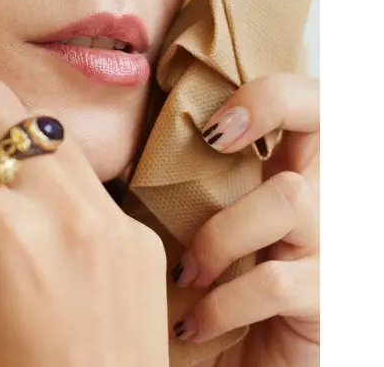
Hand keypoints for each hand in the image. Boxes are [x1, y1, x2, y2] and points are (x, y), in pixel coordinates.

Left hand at [170, 73, 321, 365]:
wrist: (235, 365)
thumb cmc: (202, 284)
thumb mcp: (190, 218)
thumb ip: (177, 174)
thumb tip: (104, 135)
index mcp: (279, 167)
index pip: (300, 98)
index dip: (267, 89)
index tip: (212, 122)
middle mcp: (314, 193)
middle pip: (318, 115)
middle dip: (270, 104)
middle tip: (216, 137)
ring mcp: (324, 243)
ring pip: (288, 198)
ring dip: (222, 232)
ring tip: (187, 270)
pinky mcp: (322, 298)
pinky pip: (274, 282)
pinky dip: (222, 302)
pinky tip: (194, 321)